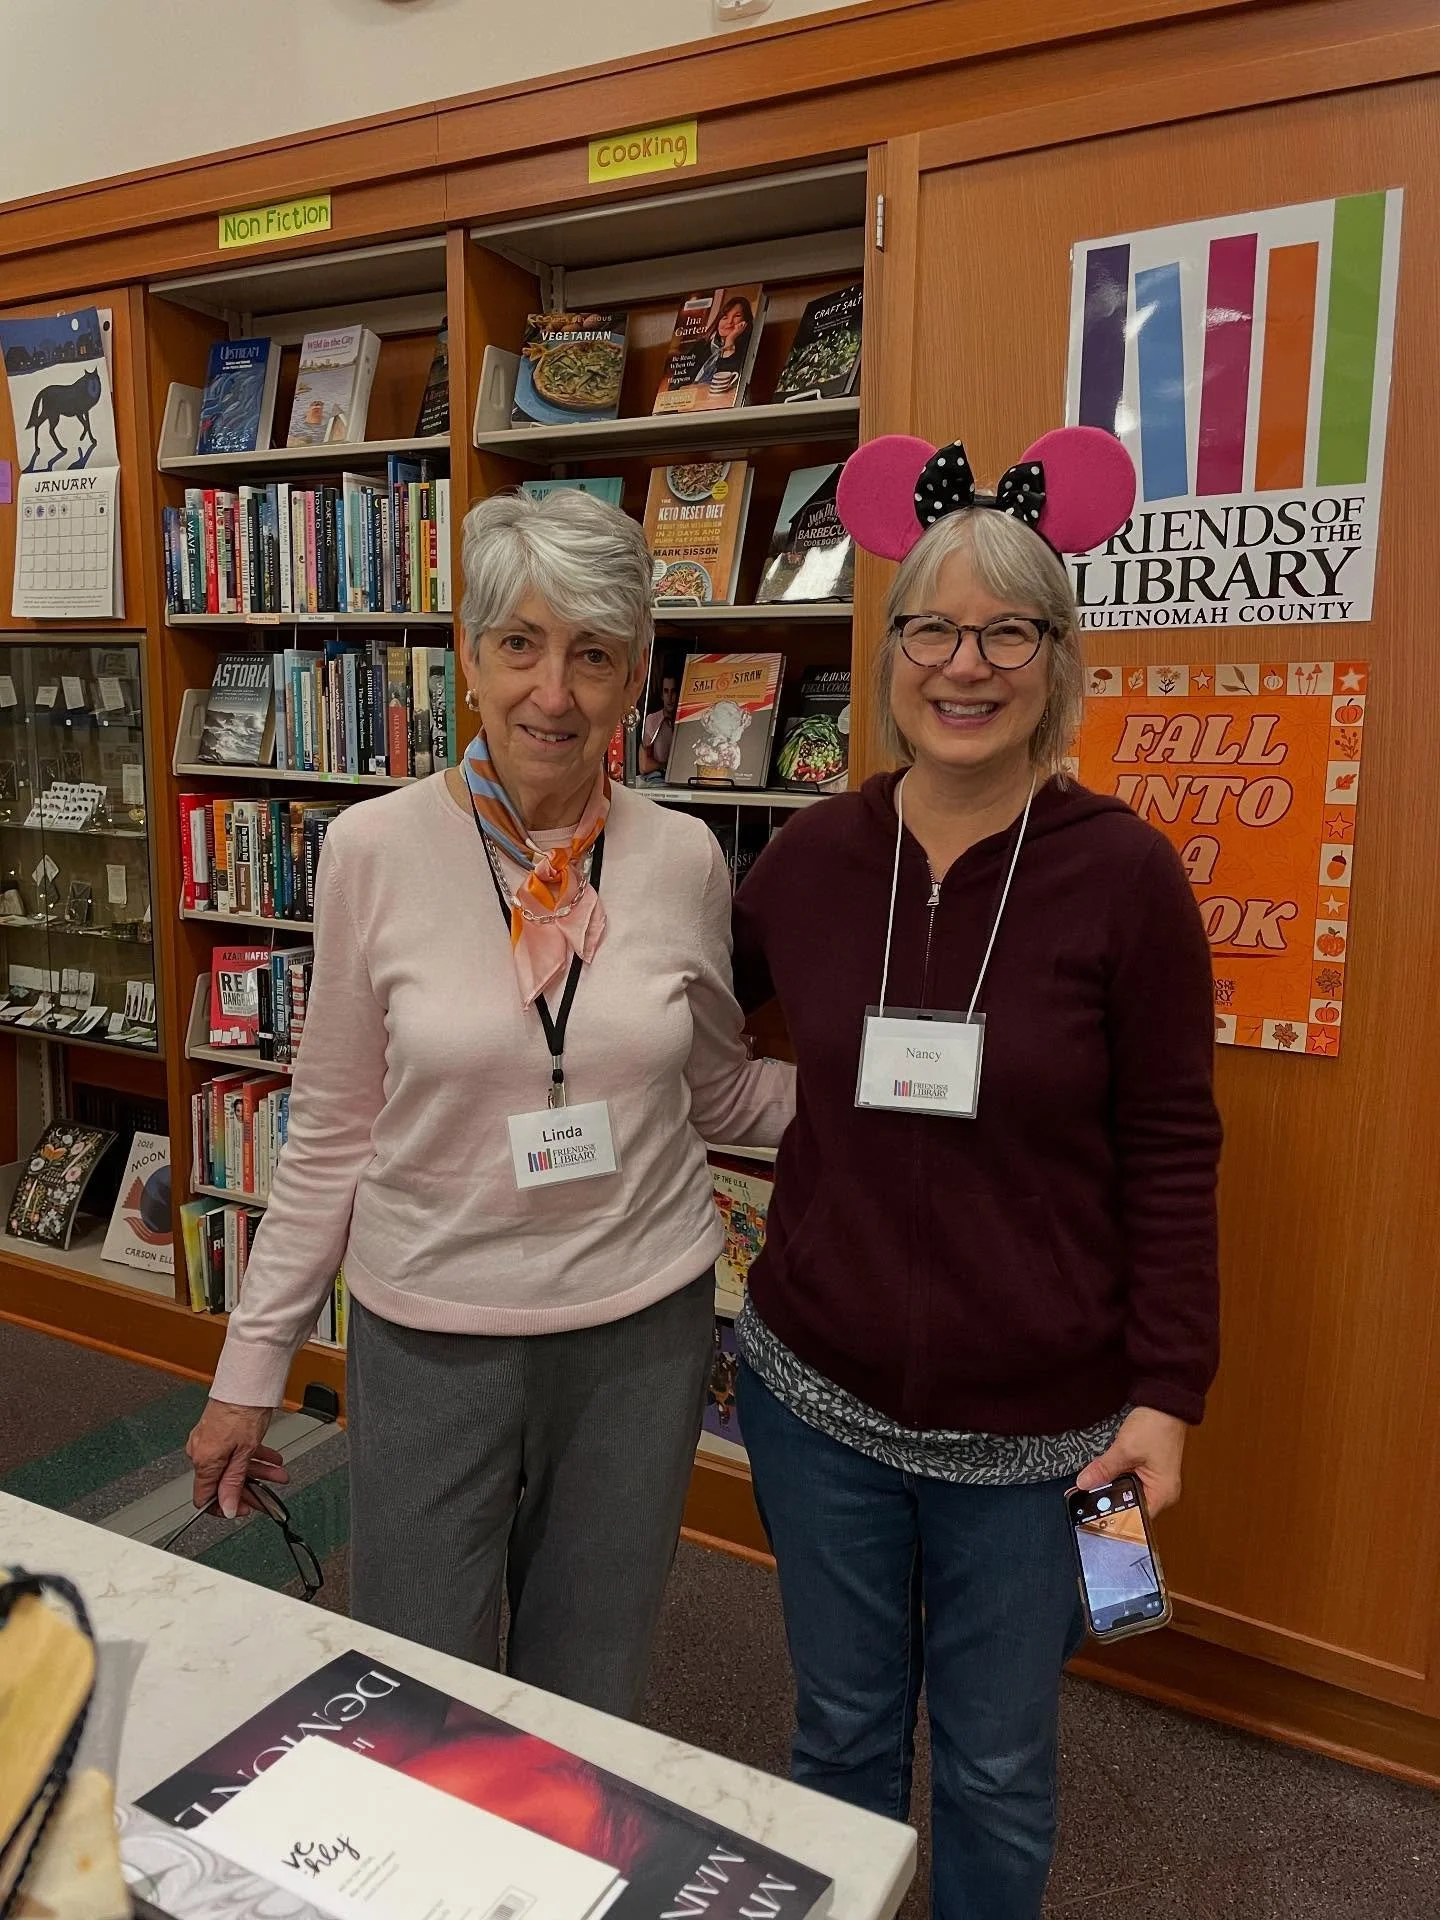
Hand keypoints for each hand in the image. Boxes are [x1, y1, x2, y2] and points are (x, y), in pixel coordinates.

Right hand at [186, 1400, 288, 1519]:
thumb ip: (234, 1482)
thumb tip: (228, 1508)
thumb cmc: (244, 1410)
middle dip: (250, 1488)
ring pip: (234, 1465)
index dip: (224, 1506)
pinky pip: (235, 1451)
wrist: (247, 1381)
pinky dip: (253, 1456)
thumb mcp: (244, 1453)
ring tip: (277, 1473)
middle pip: (224, 1481)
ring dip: (258, 1471)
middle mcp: (202, 1451)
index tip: (242, 1508)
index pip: (205, 1497)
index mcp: (203, 1460)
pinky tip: (272, 1459)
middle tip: (267, 1495)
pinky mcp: (220, 1431)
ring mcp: (210, 1441)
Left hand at [1075, 1406, 1186, 1515]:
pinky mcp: (1147, 1471)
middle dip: (1109, 1503)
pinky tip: (1102, 1477)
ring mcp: (1155, 1481)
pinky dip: (1116, 1479)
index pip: (1136, 1518)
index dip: (1115, 1518)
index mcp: (1162, 1494)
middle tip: (1087, 1501)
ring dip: (1112, 1489)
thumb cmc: (1156, 1426)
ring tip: (1092, 1490)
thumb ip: (1104, 1469)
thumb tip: (1085, 1483)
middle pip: (1131, 1507)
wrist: (1164, 1402)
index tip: (1093, 1516)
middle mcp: (1162, 1492)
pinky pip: (1129, 1481)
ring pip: (1128, 1494)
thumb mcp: (1125, 1449)